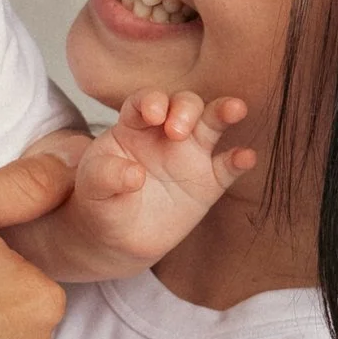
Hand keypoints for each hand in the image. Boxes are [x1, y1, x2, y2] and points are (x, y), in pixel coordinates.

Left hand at [35, 96, 255, 281]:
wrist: (117, 237)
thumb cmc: (101, 201)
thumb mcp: (91, 188)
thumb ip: (105, 176)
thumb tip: (134, 175)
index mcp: (133, 126)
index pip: (145, 101)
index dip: (151, 101)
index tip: (152, 114)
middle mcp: (166, 133)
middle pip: (184, 104)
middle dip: (184, 109)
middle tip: (177, 132)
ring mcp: (190, 155)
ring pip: (212, 124)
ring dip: (224, 112)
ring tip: (235, 108)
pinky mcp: (209, 182)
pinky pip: (228, 167)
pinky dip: (239, 160)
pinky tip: (246, 157)